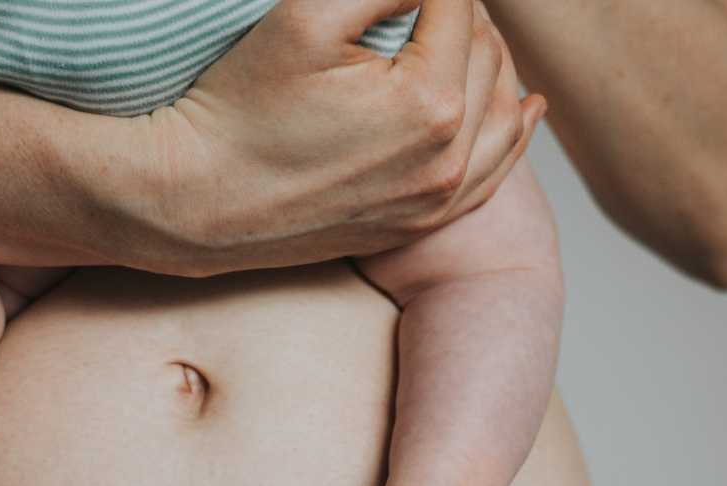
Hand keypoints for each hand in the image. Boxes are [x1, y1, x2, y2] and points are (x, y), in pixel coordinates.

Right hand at [143, 0, 545, 275]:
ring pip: (504, 112)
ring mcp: (438, 199)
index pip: (459, 5)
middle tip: (428, 0)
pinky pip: (494, 174)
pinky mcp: (421, 222)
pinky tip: (527, 106)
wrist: (199, 202)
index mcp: (430, 103)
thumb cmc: (240, 107)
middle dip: (464, 14)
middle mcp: (449, 159)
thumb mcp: (306, 15)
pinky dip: (514, 132)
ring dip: (494, 63)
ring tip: (471, 31)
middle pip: (488, 56)